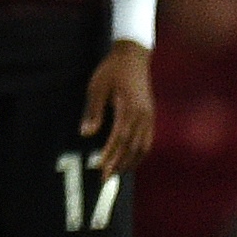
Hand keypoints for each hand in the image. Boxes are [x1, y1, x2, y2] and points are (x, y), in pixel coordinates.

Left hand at [84, 40, 155, 177]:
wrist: (133, 57)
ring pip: (143, 146)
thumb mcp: (96, 87)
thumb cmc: (111, 71)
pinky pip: (147, 140)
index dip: (111, 156)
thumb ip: (93, 111)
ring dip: (130, 161)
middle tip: (105, 179)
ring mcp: (149, 116)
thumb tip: (86, 134)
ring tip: (116, 173)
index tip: (100, 169)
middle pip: (132, 147)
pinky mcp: (150, 115)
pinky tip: (129, 160)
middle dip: (119, 164)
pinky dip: (139, 153)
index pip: (119, 139)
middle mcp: (143, 116)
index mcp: (130, 109)